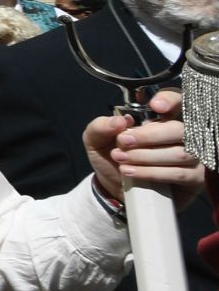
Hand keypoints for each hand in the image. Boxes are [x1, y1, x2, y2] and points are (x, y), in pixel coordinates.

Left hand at [83, 89, 201, 204]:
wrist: (115, 189)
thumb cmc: (111, 158)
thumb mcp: (96, 140)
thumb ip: (100, 126)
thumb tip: (119, 120)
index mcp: (160, 118)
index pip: (176, 100)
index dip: (170, 100)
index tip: (155, 107)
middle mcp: (181, 135)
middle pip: (179, 129)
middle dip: (149, 136)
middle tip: (123, 142)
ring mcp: (191, 156)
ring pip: (180, 153)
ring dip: (146, 156)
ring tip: (122, 160)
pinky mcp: (194, 178)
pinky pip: (180, 173)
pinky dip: (152, 172)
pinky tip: (131, 172)